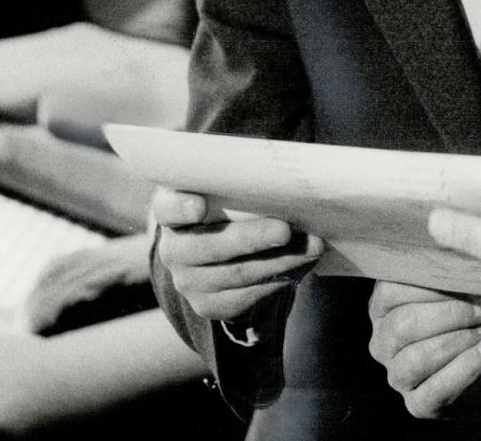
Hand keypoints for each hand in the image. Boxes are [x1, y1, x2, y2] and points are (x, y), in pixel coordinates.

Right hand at [151, 187, 320, 321]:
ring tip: (312, 246)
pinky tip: (303, 266)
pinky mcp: (209, 305)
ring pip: (236, 274)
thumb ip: (242, 179)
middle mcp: (173, 249)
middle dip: (252, 238)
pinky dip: (279, 281)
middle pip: (210, 247)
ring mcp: (189, 281)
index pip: (168, 208)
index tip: (199, 205)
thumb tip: (280, 175)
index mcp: (171, 210)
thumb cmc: (231, 204)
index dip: (180, 207)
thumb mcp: (229, 187)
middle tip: (285, 230)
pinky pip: (247, 298)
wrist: (226, 248)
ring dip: (280, 261)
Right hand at [368, 283, 480, 420]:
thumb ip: (451, 271)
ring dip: (459, 340)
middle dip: (451, 313)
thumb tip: (465, 256)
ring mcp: (397, 375)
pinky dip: (468, 367)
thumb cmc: (471, 307)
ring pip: (416, 359)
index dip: (431, 285)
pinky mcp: (419, 403)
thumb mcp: (457, 284)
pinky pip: (437, 390)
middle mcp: (383, 341)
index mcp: (384, 305)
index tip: (468, 279)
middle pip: (404, 325)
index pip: (391, 290)